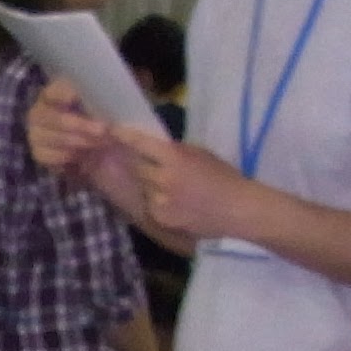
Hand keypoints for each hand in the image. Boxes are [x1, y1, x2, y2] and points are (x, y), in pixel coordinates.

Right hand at [25, 85, 142, 205]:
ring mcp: (36, 133)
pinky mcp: (38, 154)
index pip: (53, 90)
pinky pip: (50, 156)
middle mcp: (40, 111)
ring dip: (80, 142)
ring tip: (101, 144)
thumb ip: (129, 86)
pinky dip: (68, 157)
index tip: (78, 97)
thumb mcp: (121, 99)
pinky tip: (83, 156)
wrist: (99, 149)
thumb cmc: (107, 118)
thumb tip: (143, 75)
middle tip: (104, 130)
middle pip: (54, 118)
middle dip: (80, 125)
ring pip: (55, 138)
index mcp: (56, 92)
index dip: (63, 93)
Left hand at [112, 128, 248, 241]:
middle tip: (161, 170)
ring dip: (152, 187)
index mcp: (174, 157)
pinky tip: (177, 205)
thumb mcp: (200, 154)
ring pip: (144, 188)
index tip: (112, 131)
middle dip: (146, 167)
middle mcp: (163, 178)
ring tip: (175, 191)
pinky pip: (150, 205)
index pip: (141, 144)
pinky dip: (158, 204)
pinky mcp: (161, 218)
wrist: (238, 209)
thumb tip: (153, 147)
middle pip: (139, 167)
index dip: (124, 137)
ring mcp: (160, 200)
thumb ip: (175, 150)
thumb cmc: (223, 177)